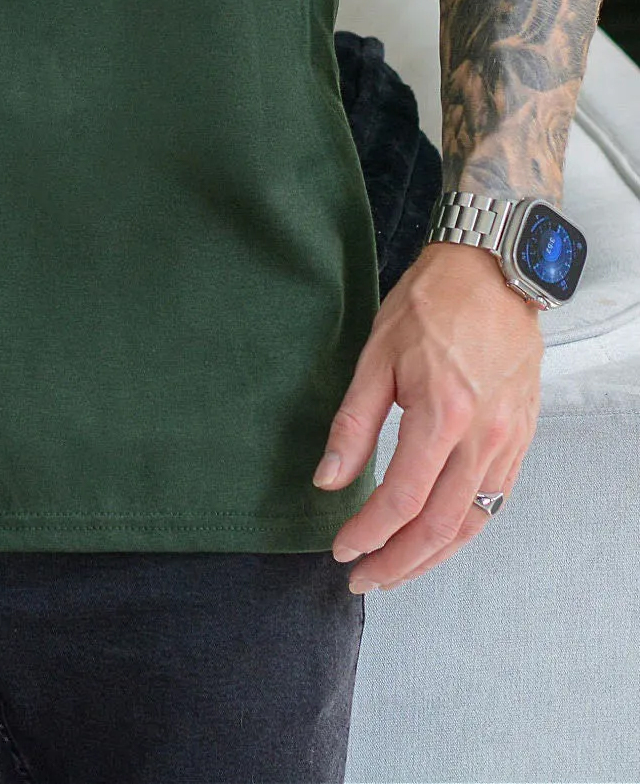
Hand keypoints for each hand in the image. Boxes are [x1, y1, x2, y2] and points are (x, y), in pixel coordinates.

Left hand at [312, 239, 542, 591]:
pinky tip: (438, 540)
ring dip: (431, 558)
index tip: (341, 548)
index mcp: (443, 413)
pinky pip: (495, 501)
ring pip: (471, 524)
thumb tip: (326, 481)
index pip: (402, 498)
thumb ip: (353, 424)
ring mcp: (509, 441)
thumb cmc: (431, 303)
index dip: (369, 532)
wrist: (493, 271)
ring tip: (394, 572)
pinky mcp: (522, 438)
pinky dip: (464, 531)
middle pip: (439, 526)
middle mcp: (483, 437)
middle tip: (361, 578)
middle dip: (396, 562)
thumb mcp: (377, 354)